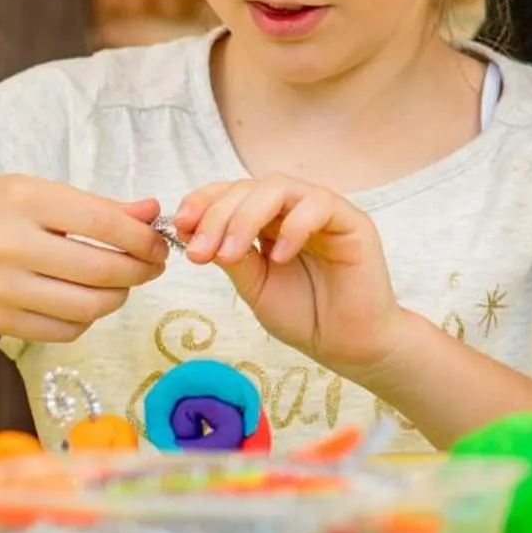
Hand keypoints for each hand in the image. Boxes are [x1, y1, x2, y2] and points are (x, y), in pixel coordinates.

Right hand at [0, 175, 166, 341]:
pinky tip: (89, 299)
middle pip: (100, 270)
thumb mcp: (42, 192)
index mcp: (25, 201)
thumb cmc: (0, 213)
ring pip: (87, 307)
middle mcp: (9, 246)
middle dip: (140, 270)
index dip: (143, 238)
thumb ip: (100, 205)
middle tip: (153, 265)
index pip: (103, 223)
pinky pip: (66, 330)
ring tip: (124, 282)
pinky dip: (89, 318)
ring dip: (120, 297)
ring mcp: (1, 289)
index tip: (159, 243)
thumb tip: (153, 213)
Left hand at [172, 175, 404, 373]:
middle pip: (250, 187)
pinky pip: (319, 205)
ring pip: (279, 188)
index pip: (233, 193)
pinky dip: (294, 226)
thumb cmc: (304, 316)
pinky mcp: (352, 221)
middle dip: (217, 215)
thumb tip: (193, 233)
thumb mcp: (254, 286)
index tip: (179, 226)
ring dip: (246, 216)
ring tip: (231, 253)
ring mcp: (323, 212)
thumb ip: (232, 258)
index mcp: (269, 221)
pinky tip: (280, 257)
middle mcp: (294, 209)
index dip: (204, 201)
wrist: (346, 345)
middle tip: (200, 251)